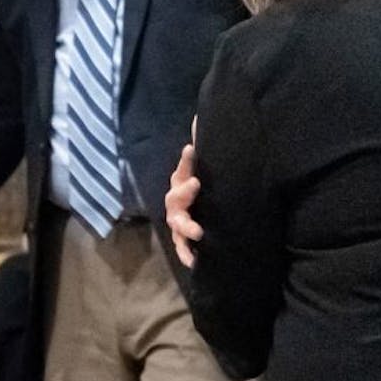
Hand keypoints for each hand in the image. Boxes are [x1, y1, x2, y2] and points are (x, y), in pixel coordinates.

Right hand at [165, 143, 203, 268]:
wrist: (202, 202)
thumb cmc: (204, 182)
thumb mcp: (205, 165)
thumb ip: (202, 144)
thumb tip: (201, 117)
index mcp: (182, 181)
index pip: (182, 168)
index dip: (186, 160)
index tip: (191, 150)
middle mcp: (177, 201)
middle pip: (175, 198)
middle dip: (183, 193)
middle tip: (195, 185)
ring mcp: (179, 220)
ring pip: (177, 225)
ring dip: (186, 228)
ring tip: (198, 233)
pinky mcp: (185, 238)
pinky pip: (183, 247)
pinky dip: (187, 254)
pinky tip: (194, 262)